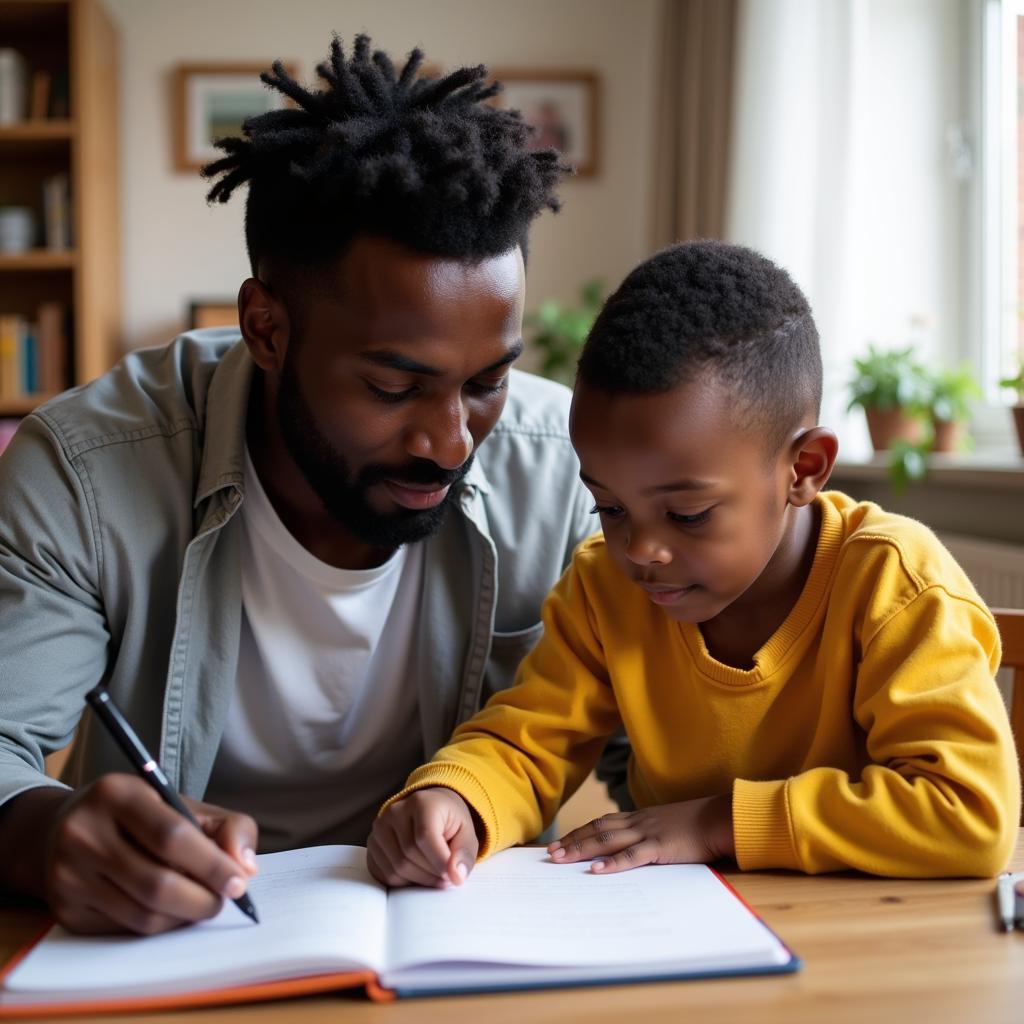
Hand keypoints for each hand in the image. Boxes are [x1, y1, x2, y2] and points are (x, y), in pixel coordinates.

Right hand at [34, 774, 258, 933]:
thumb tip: (246, 867)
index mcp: (117, 794)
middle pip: (157, 884)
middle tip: (223, 900)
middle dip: (202, 899)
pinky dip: (158, 926)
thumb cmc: (141, 816)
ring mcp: (67, 874)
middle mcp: (83, 833)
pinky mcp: (64, 909)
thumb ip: (227, 827)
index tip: (239, 883)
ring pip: (142, 915)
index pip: (172, 836)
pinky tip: (168, 909)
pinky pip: (124, 930)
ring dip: (183, 917)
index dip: (212, 864)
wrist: (64, 828)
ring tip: (200, 903)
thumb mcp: (182, 804)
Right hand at [368, 787, 478, 888]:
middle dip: (430, 875)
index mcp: (421, 802)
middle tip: (445, 878)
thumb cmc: (449, 822)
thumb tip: (456, 876)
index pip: (424, 837)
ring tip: (433, 876)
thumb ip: (464, 854)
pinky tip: (417, 874)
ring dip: (418, 881)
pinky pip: (383, 874)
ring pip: (395, 868)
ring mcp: (380, 827)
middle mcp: (395, 811)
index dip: (439, 862)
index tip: (452, 876)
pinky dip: (402, 882)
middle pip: (408, 855)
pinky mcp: (372, 844)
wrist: (430, 810)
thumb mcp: (466, 833)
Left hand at [547, 794, 734, 873]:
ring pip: (607, 840)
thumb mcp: (666, 827)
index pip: (601, 823)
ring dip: (582, 849)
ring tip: (561, 859)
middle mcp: (638, 822)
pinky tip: (596, 870)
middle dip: (572, 842)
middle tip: (550, 853)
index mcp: (639, 818)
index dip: (579, 832)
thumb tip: (631, 848)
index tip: (560, 842)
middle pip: (597, 830)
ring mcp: (647, 833)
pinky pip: (632, 856)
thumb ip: (648, 835)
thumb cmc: (696, 825)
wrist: (719, 819)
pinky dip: (612, 863)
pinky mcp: (660, 847)